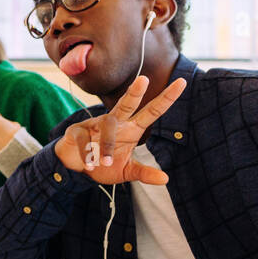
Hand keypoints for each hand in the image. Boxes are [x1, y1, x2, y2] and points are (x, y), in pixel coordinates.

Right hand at [53, 76, 186, 183]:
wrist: (75, 170)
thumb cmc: (103, 165)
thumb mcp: (126, 171)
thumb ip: (143, 173)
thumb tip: (165, 179)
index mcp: (131, 129)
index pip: (152, 111)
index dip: (166, 98)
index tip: (182, 82)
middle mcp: (115, 123)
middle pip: (126, 104)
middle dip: (135, 92)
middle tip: (144, 79)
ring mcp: (94, 124)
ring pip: (107, 125)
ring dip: (107, 145)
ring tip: (105, 162)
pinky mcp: (77, 131)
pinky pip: (83, 138)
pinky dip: (86, 152)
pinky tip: (89, 165)